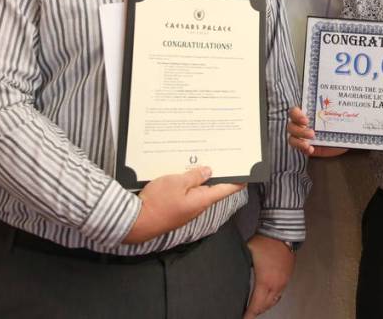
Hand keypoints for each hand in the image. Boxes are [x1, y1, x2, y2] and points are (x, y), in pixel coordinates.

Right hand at [122, 167, 243, 243]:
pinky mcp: (176, 210)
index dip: (237, 181)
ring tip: (200, 162)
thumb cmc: (157, 203)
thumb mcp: (176, 182)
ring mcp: (187, 210)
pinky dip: (188, 184)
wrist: (136, 222)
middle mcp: (197, 207)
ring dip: (200, 178)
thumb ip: (194, 176)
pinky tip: (183, 175)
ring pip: (198, 191)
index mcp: (202, 200)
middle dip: (216, 175)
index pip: (226, 190)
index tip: (246, 173)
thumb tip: (208, 171)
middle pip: (212, 189)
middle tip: (221, 159)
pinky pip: (187, 195)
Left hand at [243, 235, 294, 318]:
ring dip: (263, 307)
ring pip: (273, 302)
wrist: (282, 232)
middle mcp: (276, 285)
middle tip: (246, 315)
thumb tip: (228, 270)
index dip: (248, 314)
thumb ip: (239, 264)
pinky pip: (279, 295)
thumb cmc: (264, 241)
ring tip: (254, 309)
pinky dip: (271, 300)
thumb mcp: (246, 252)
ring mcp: (283, 282)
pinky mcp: (287, 278)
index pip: (256, 305)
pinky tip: (266, 298)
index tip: (243, 318)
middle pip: (265, 307)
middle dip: (255, 313)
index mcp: (265, 281)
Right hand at [287, 107, 347, 156]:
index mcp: (307, 113)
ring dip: (299, 141)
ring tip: (309, 143)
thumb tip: (341, 105)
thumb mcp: (339, 114)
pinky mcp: (307, 148)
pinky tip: (311, 149)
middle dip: (299, 130)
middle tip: (312, 133)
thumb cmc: (341, 122)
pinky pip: (300, 149)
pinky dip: (304, 149)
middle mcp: (302, 124)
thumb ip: (335, 109)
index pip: (294, 112)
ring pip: (292, 138)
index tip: (306, 120)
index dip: (296, 115)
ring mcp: (303, 137)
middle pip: (291, 126)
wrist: (347, 137)